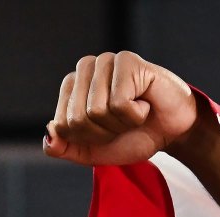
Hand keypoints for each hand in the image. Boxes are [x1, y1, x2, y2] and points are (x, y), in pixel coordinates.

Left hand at [43, 51, 196, 165]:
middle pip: (77, 119)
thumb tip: (49, 133)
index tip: (105, 130)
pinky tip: (145, 104)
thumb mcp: (90, 151)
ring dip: (120, 123)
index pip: (61, 125)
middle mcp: (85, 69)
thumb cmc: (130, 137)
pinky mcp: (127, 61)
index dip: (86, 138)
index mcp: (70, 87)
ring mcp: (106, 62)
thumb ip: (63, 148)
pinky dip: (135, 115)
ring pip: (96, 111)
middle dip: (102, 132)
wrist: (170, 134)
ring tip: (134, 112)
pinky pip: (119, 104)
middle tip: (122, 122)